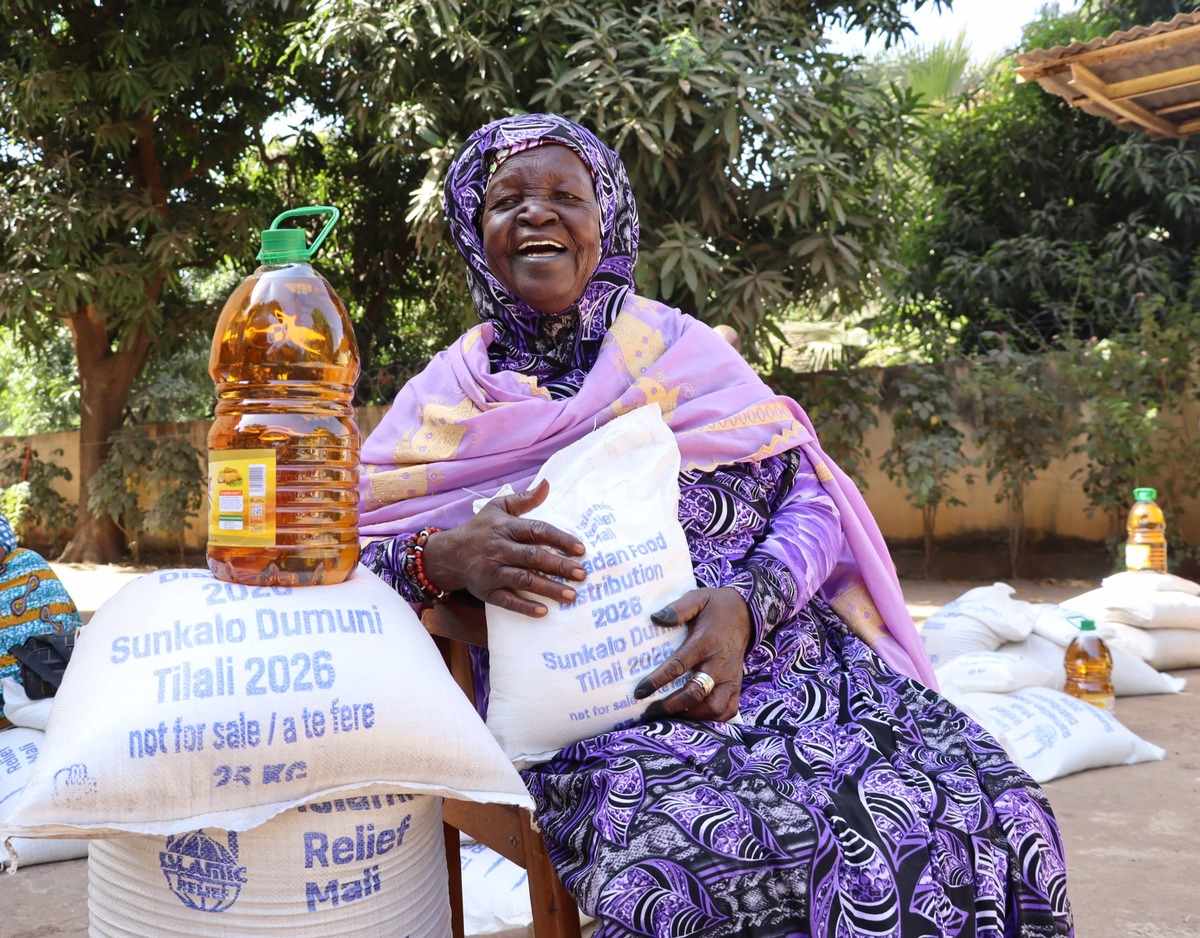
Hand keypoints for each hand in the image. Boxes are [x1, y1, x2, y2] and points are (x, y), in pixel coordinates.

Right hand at [421, 479, 585, 615]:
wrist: (449, 554)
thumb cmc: (481, 529)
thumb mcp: (498, 507)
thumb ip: (524, 499)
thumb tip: (547, 484)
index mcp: (506, 528)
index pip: (537, 531)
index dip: (560, 539)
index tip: (580, 549)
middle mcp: (499, 549)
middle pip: (533, 557)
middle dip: (559, 566)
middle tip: (582, 574)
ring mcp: (493, 572)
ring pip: (524, 580)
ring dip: (548, 588)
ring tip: (571, 595)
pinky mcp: (487, 591)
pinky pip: (507, 600)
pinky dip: (525, 606)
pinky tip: (543, 611)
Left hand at [633, 586, 750, 722]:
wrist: (745, 613)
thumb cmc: (715, 607)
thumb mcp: (697, 598)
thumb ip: (677, 608)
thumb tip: (656, 618)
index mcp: (705, 643)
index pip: (679, 665)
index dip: (658, 680)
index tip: (640, 691)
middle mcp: (719, 664)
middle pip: (696, 692)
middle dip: (671, 705)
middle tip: (650, 711)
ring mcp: (730, 677)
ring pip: (715, 707)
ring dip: (693, 715)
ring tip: (671, 715)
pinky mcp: (737, 685)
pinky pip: (728, 710)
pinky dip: (713, 719)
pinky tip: (694, 716)